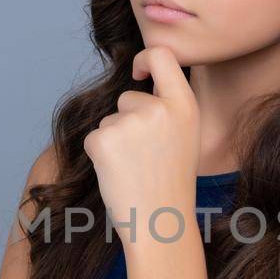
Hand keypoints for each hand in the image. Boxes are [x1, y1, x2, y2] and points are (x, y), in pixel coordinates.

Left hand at [82, 46, 199, 242]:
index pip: (162, 56)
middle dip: (128, 122)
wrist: (160, 222)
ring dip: (115, 141)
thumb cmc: (171, 182)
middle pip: (127, 98)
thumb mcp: (185, 135)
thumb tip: (142, 77)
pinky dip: (100, 155)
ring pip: (109, 120)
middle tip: (146, 157)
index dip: (145, 58)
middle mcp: (158, 109)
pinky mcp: (102, 139)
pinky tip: (119, 174)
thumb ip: (168, 106)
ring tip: (136, 168)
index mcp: (184, 105)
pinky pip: (94, 137)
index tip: (137, 71)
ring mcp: (129, 123)